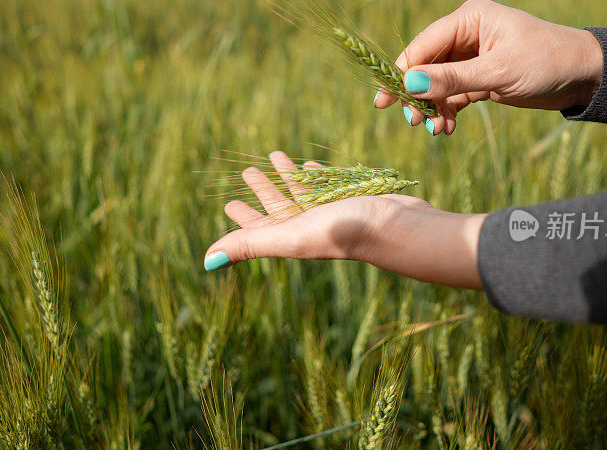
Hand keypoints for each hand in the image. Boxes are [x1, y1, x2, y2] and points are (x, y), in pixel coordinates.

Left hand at [204, 152, 485, 288]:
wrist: (400, 227)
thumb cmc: (347, 232)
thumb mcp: (291, 237)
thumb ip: (250, 244)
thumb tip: (206, 261)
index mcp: (292, 238)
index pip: (259, 228)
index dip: (242, 219)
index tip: (229, 204)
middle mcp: (310, 227)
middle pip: (278, 207)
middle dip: (262, 191)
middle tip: (247, 172)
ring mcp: (332, 213)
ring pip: (302, 192)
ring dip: (286, 177)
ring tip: (276, 157)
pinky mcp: (352, 198)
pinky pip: (328, 184)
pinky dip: (315, 174)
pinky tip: (310, 164)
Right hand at [375, 0, 602, 134]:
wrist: (584, 76)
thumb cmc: (547, 62)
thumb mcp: (498, 72)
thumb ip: (453, 79)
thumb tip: (410, 84)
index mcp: (469, 19)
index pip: (423, 45)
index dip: (403, 73)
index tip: (386, 101)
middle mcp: (467, 35)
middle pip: (426, 66)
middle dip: (418, 95)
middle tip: (413, 122)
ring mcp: (473, 57)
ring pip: (438, 84)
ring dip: (433, 108)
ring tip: (436, 130)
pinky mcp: (481, 78)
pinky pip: (453, 95)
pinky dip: (448, 111)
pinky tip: (447, 128)